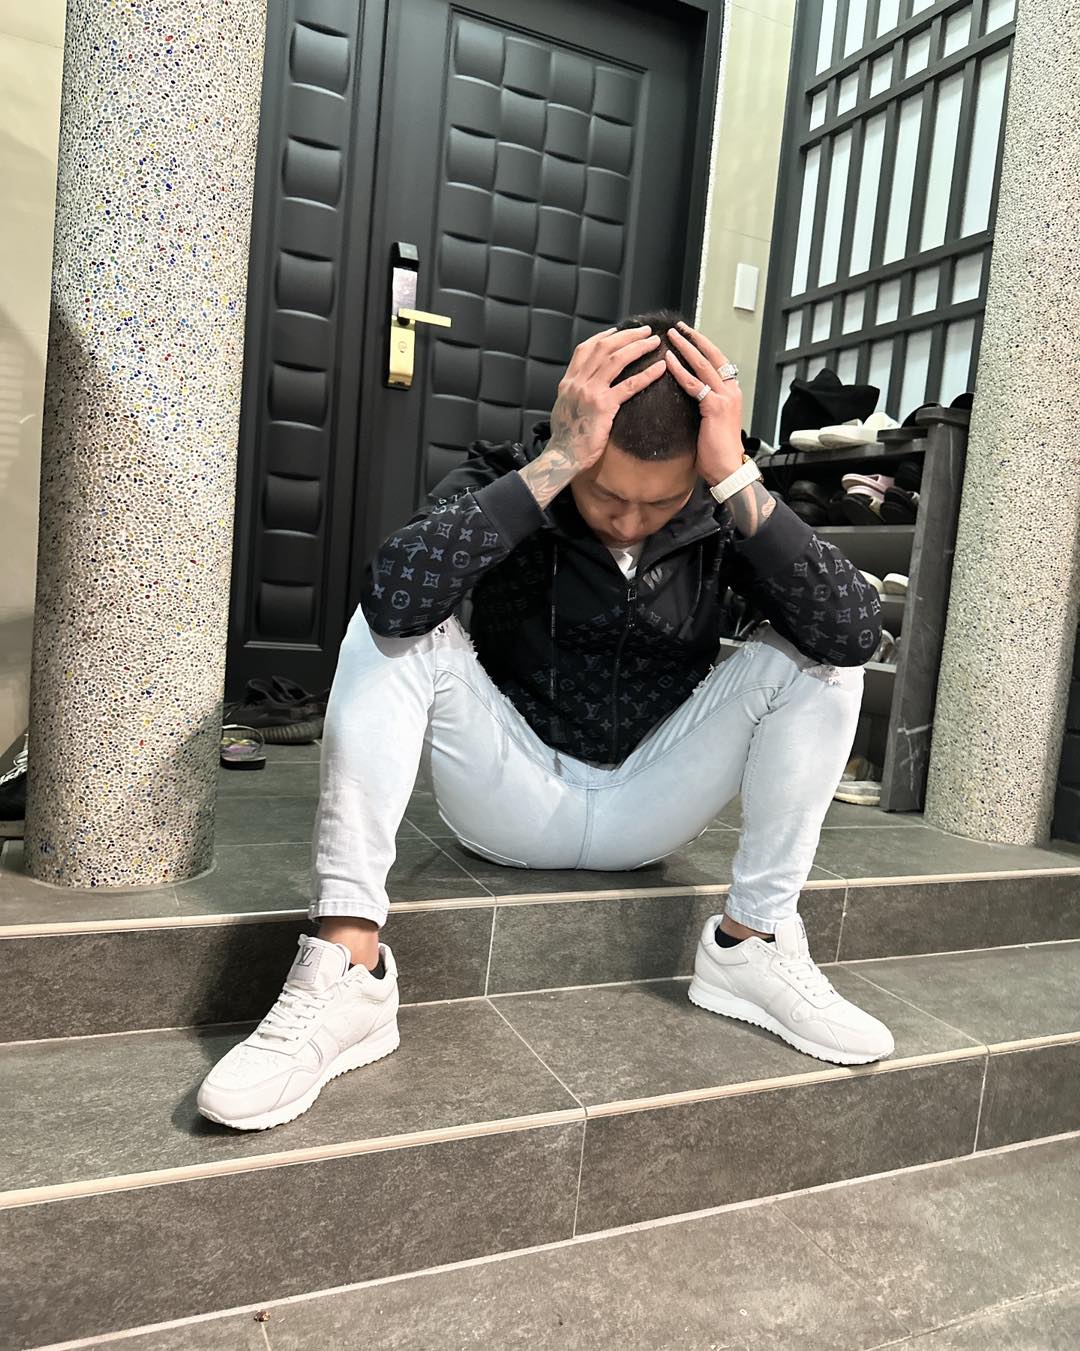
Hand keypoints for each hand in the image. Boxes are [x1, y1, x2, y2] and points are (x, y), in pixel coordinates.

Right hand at [520, 326, 665, 509]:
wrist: (562, 457)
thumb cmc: (565, 439)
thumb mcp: (564, 408)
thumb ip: (574, 394)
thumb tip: (583, 387)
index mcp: (568, 381)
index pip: (585, 349)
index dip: (604, 336)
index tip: (619, 330)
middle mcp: (578, 382)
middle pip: (604, 347)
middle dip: (626, 336)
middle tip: (645, 331)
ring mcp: (590, 392)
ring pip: (617, 360)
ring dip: (638, 347)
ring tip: (654, 342)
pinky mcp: (603, 407)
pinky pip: (628, 385)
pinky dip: (646, 374)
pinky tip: (659, 368)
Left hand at [663, 322, 743, 485]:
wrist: (728, 469)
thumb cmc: (718, 452)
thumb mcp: (712, 422)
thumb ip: (704, 406)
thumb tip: (690, 397)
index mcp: (731, 393)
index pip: (718, 362)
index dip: (703, 347)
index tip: (690, 336)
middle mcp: (731, 391)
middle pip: (712, 356)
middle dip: (695, 340)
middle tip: (679, 328)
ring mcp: (725, 397)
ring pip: (703, 364)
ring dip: (686, 348)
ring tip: (672, 336)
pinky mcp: (715, 407)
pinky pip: (694, 384)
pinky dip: (680, 371)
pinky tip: (669, 361)